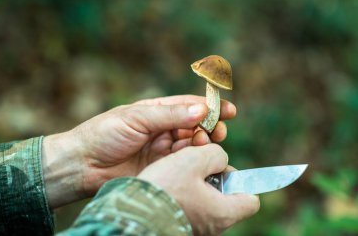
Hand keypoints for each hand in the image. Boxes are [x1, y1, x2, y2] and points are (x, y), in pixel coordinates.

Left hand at [42, 95, 235, 206]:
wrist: (83, 164)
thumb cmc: (104, 134)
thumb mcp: (137, 118)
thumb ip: (169, 115)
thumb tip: (201, 110)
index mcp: (156, 111)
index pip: (188, 106)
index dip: (210, 107)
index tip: (229, 111)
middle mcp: (162, 129)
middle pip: (195, 126)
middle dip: (210, 127)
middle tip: (218, 131)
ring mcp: (163, 150)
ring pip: (192, 145)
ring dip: (202, 143)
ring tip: (203, 142)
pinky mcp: (161, 168)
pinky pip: (183, 163)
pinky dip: (192, 160)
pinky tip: (195, 159)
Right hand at [138, 144, 259, 235]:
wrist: (131, 213)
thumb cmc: (164, 188)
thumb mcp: (193, 160)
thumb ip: (215, 154)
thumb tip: (219, 159)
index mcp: (224, 212)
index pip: (251, 199)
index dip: (240, 180)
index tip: (220, 168)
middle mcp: (213, 227)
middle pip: (225, 197)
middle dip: (213, 177)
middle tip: (194, 166)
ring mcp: (196, 229)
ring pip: (205, 201)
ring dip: (195, 184)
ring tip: (178, 173)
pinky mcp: (179, 227)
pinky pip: (189, 208)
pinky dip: (183, 195)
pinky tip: (168, 184)